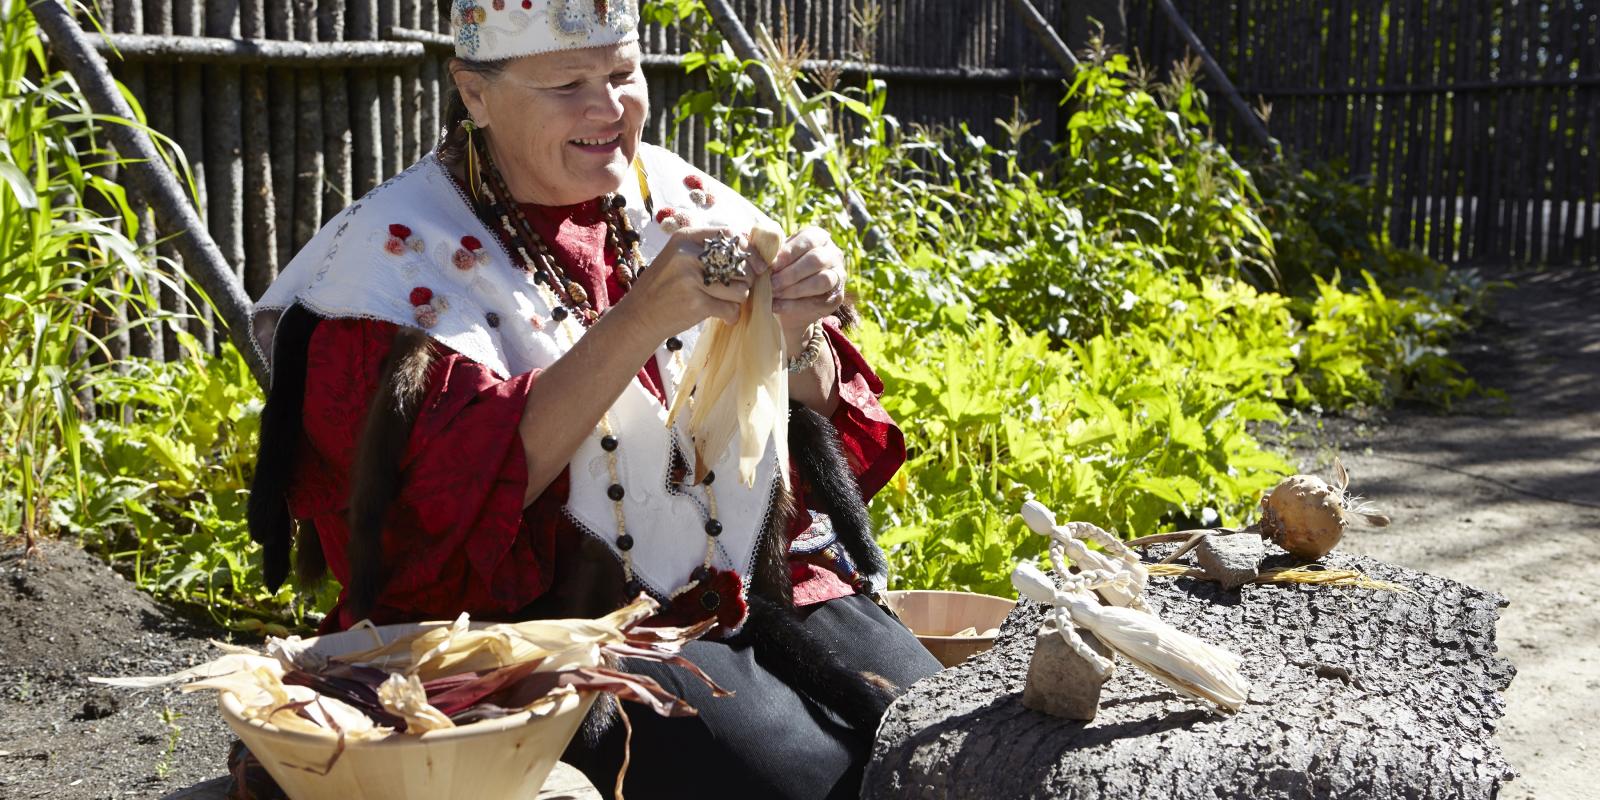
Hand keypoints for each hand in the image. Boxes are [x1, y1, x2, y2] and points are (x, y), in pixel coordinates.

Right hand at [621, 227, 754, 340]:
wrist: (639, 317)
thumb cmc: (664, 287)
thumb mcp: (678, 258)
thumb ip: (707, 251)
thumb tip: (750, 252)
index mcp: (685, 238)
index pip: (729, 235)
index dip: (748, 251)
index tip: (757, 266)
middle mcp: (688, 254)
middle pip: (739, 263)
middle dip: (745, 280)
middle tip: (736, 291)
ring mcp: (692, 278)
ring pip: (740, 288)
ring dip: (738, 299)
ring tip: (726, 303)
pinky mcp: (696, 303)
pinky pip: (731, 308)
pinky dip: (731, 316)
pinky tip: (724, 317)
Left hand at [767, 226, 844, 337]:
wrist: (789, 298)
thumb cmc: (781, 269)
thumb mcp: (777, 256)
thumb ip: (770, 251)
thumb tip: (758, 252)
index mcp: (819, 237)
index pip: (808, 241)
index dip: (789, 253)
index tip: (772, 265)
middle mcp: (833, 254)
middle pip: (816, 260)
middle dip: (791, 273)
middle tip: (771, 283)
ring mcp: (838, 275)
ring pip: (822, 280)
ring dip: (795, 289)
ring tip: (775, 295)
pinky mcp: (837, 297)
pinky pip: (819, 301)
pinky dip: (795, 305)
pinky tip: (777, 306)